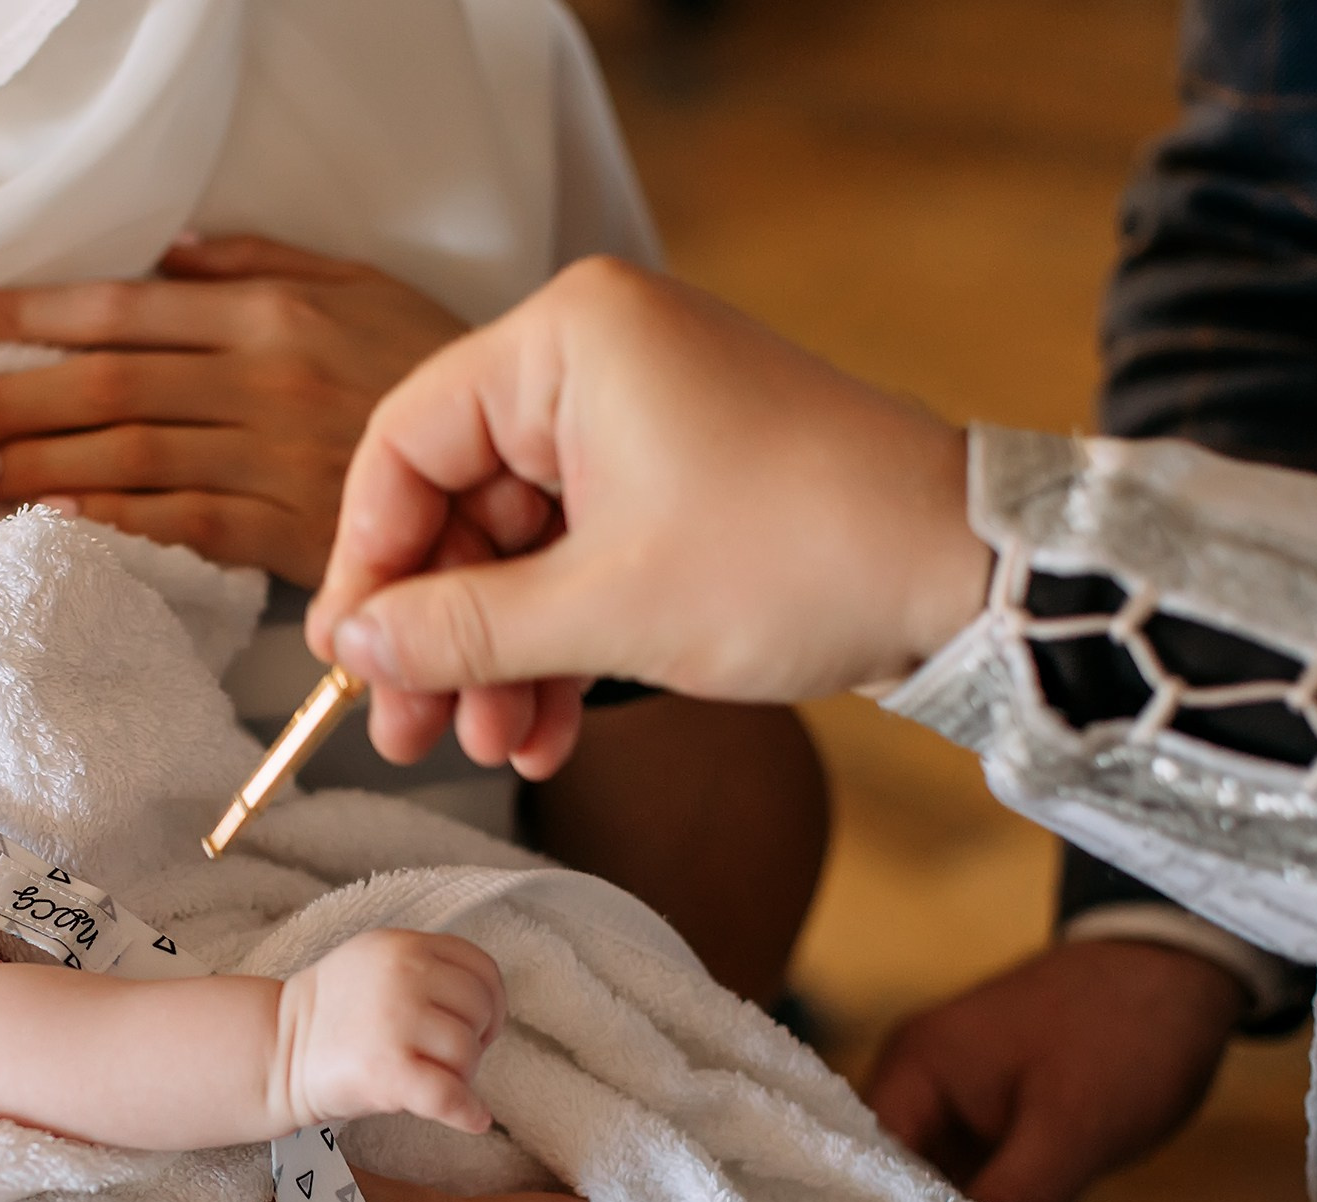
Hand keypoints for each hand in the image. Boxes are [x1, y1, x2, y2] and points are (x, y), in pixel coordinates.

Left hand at [0, 234, 463, 586]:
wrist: (522, 473)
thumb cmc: (431, 374)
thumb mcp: (361, 289)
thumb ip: (262, 263)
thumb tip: (170, 251)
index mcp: (270, 310)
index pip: (123, 306)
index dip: (27, 314)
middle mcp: (263, 376)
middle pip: (106, 381)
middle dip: (5, 395)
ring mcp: (274, 455)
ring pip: (127, 453)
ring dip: (34, 463)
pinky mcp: (289, 529)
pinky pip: (178, 525)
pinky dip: (105, 523)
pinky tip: (45, 525)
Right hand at [272, 929, 505, 1135]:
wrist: (276, 1052)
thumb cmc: (331, 1015)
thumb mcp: (375, 962)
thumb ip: (424, 967)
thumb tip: (487, 1004)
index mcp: (403, 945)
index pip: (482, 969)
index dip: (491, 1001)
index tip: (477, 1026)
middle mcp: (404, 975)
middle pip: (479, 1010)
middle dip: (474, 1039)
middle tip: (445, 1057)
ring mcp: (395, 1022)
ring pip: (467, 1053)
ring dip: (461, 1074)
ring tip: (433, 1079)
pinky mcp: (388, 1071)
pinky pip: (449, 1095)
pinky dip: (468, 1113)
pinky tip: (473, 1119)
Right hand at [305, 257, 992, 775]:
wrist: (967, 576)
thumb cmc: (801, 556)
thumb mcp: (606, 608)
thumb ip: (462, 627)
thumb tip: (355, 645)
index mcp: (567, 341)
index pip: (405, 443)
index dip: (366, 560)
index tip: (348, 656)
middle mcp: (593, 360)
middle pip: (457, 502)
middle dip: (438, 630)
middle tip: (407, 728)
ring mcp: (636, 419)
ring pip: (516, 546)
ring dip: (497, 654)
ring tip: (489, 745)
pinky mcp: (673, 478)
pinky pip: (578, 557)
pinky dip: (559, 642)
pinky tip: (546, 728)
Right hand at [864, 939, 1247, 1201]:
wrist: (1185, 965)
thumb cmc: (1126, 1034)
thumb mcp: (1074, 1127)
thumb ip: (1016, 1199)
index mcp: (914, 1067)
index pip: (865, 1164)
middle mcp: (914, 1076)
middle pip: (888, 1174)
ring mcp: (951, 1090)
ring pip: (929, 1177)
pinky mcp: (987, 1105)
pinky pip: (964, 1168)